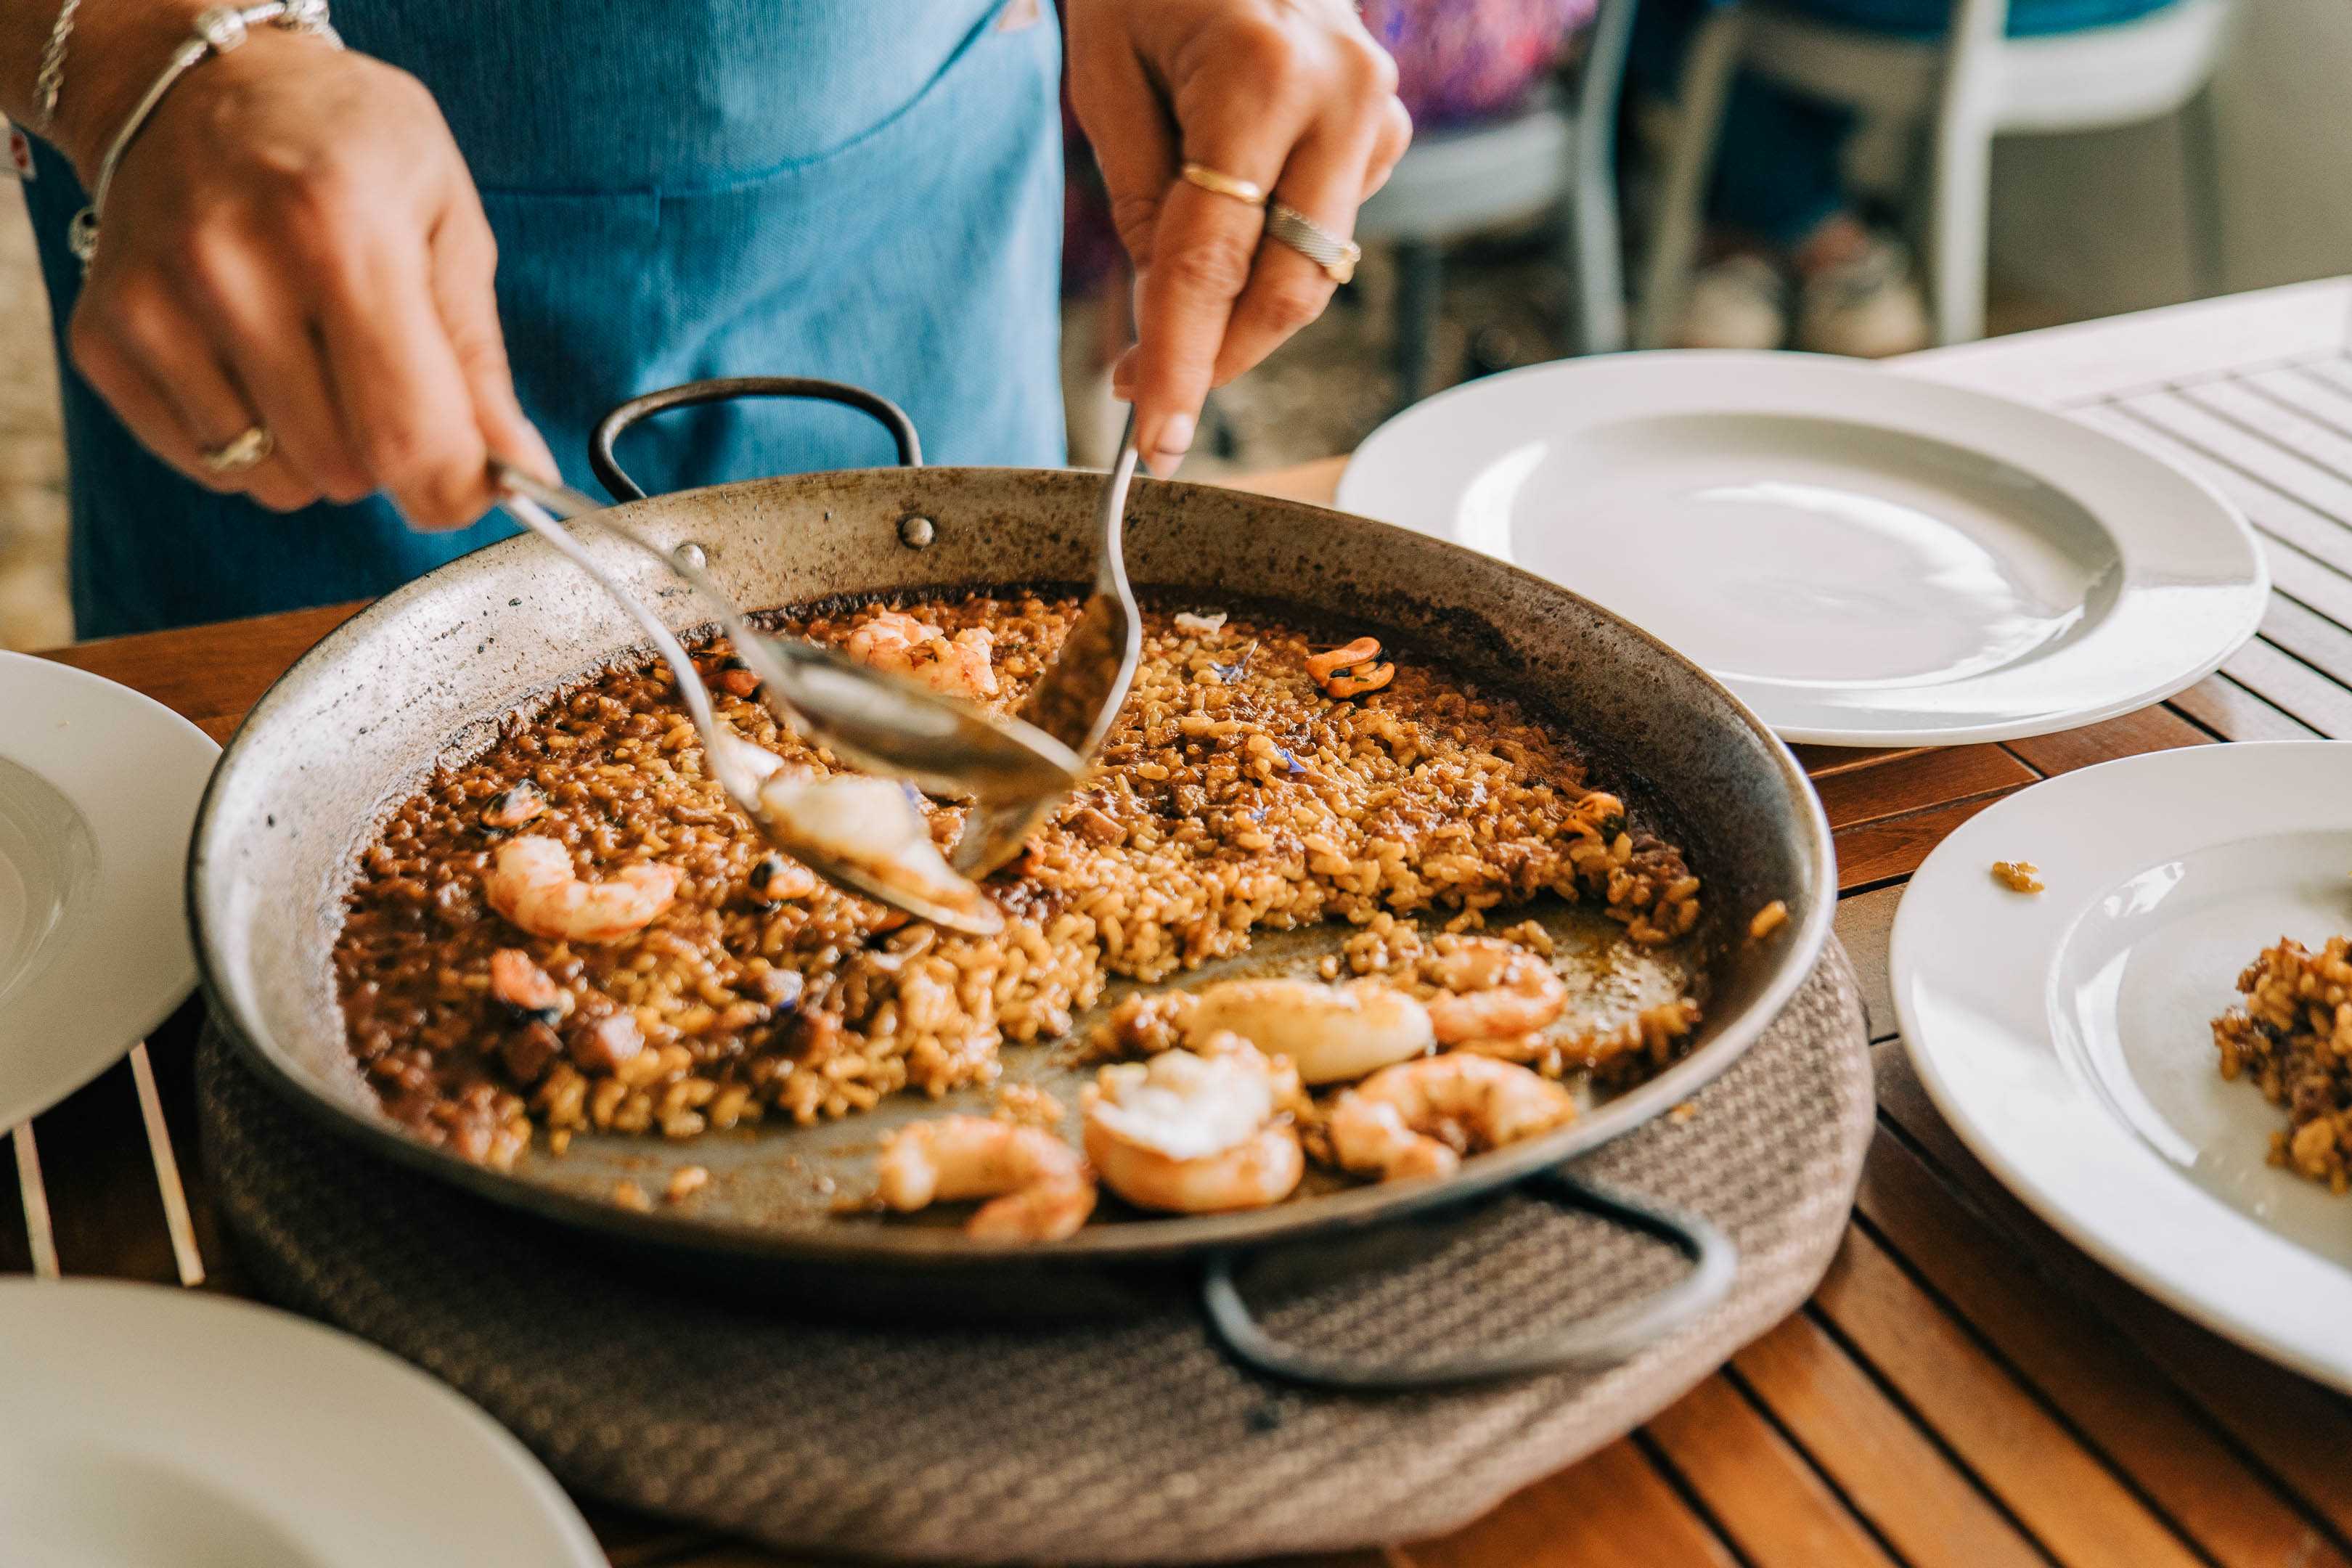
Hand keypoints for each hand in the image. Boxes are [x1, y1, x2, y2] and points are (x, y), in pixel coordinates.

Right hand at [57, 23, 552, 525]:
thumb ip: (478, 360)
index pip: (406, 431)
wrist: (199, 82)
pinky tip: (254, 359)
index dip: (454, 490)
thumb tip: (519, 472)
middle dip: (387, 453)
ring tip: (314, 356)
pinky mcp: (102, 339)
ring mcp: (154, 306)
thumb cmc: (346, 147)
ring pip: (273, 481)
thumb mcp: (445, 221)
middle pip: (342, 469)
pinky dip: (249, 442)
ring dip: (316, 451)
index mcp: (341, 232)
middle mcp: (231, 269)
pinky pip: (206, 463)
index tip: (473, 489)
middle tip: (384, 376)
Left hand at [1067, 0, 1409, 474]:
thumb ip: (1139, 202)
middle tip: (1153, 408)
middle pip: (1288, 287)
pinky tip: (1231, 220)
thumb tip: (1158, 320)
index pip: (1214, 261)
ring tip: (1169, 315)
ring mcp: (1378, 108)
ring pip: (1315, 267)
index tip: (1153, 439)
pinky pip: (1329, 223)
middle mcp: (1342, 95)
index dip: (1180, 361)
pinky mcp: (1386, 120)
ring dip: (1241, 311)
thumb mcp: (1105, 72)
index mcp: (1262, 75)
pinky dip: (1275, 252)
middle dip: (1218, 361)